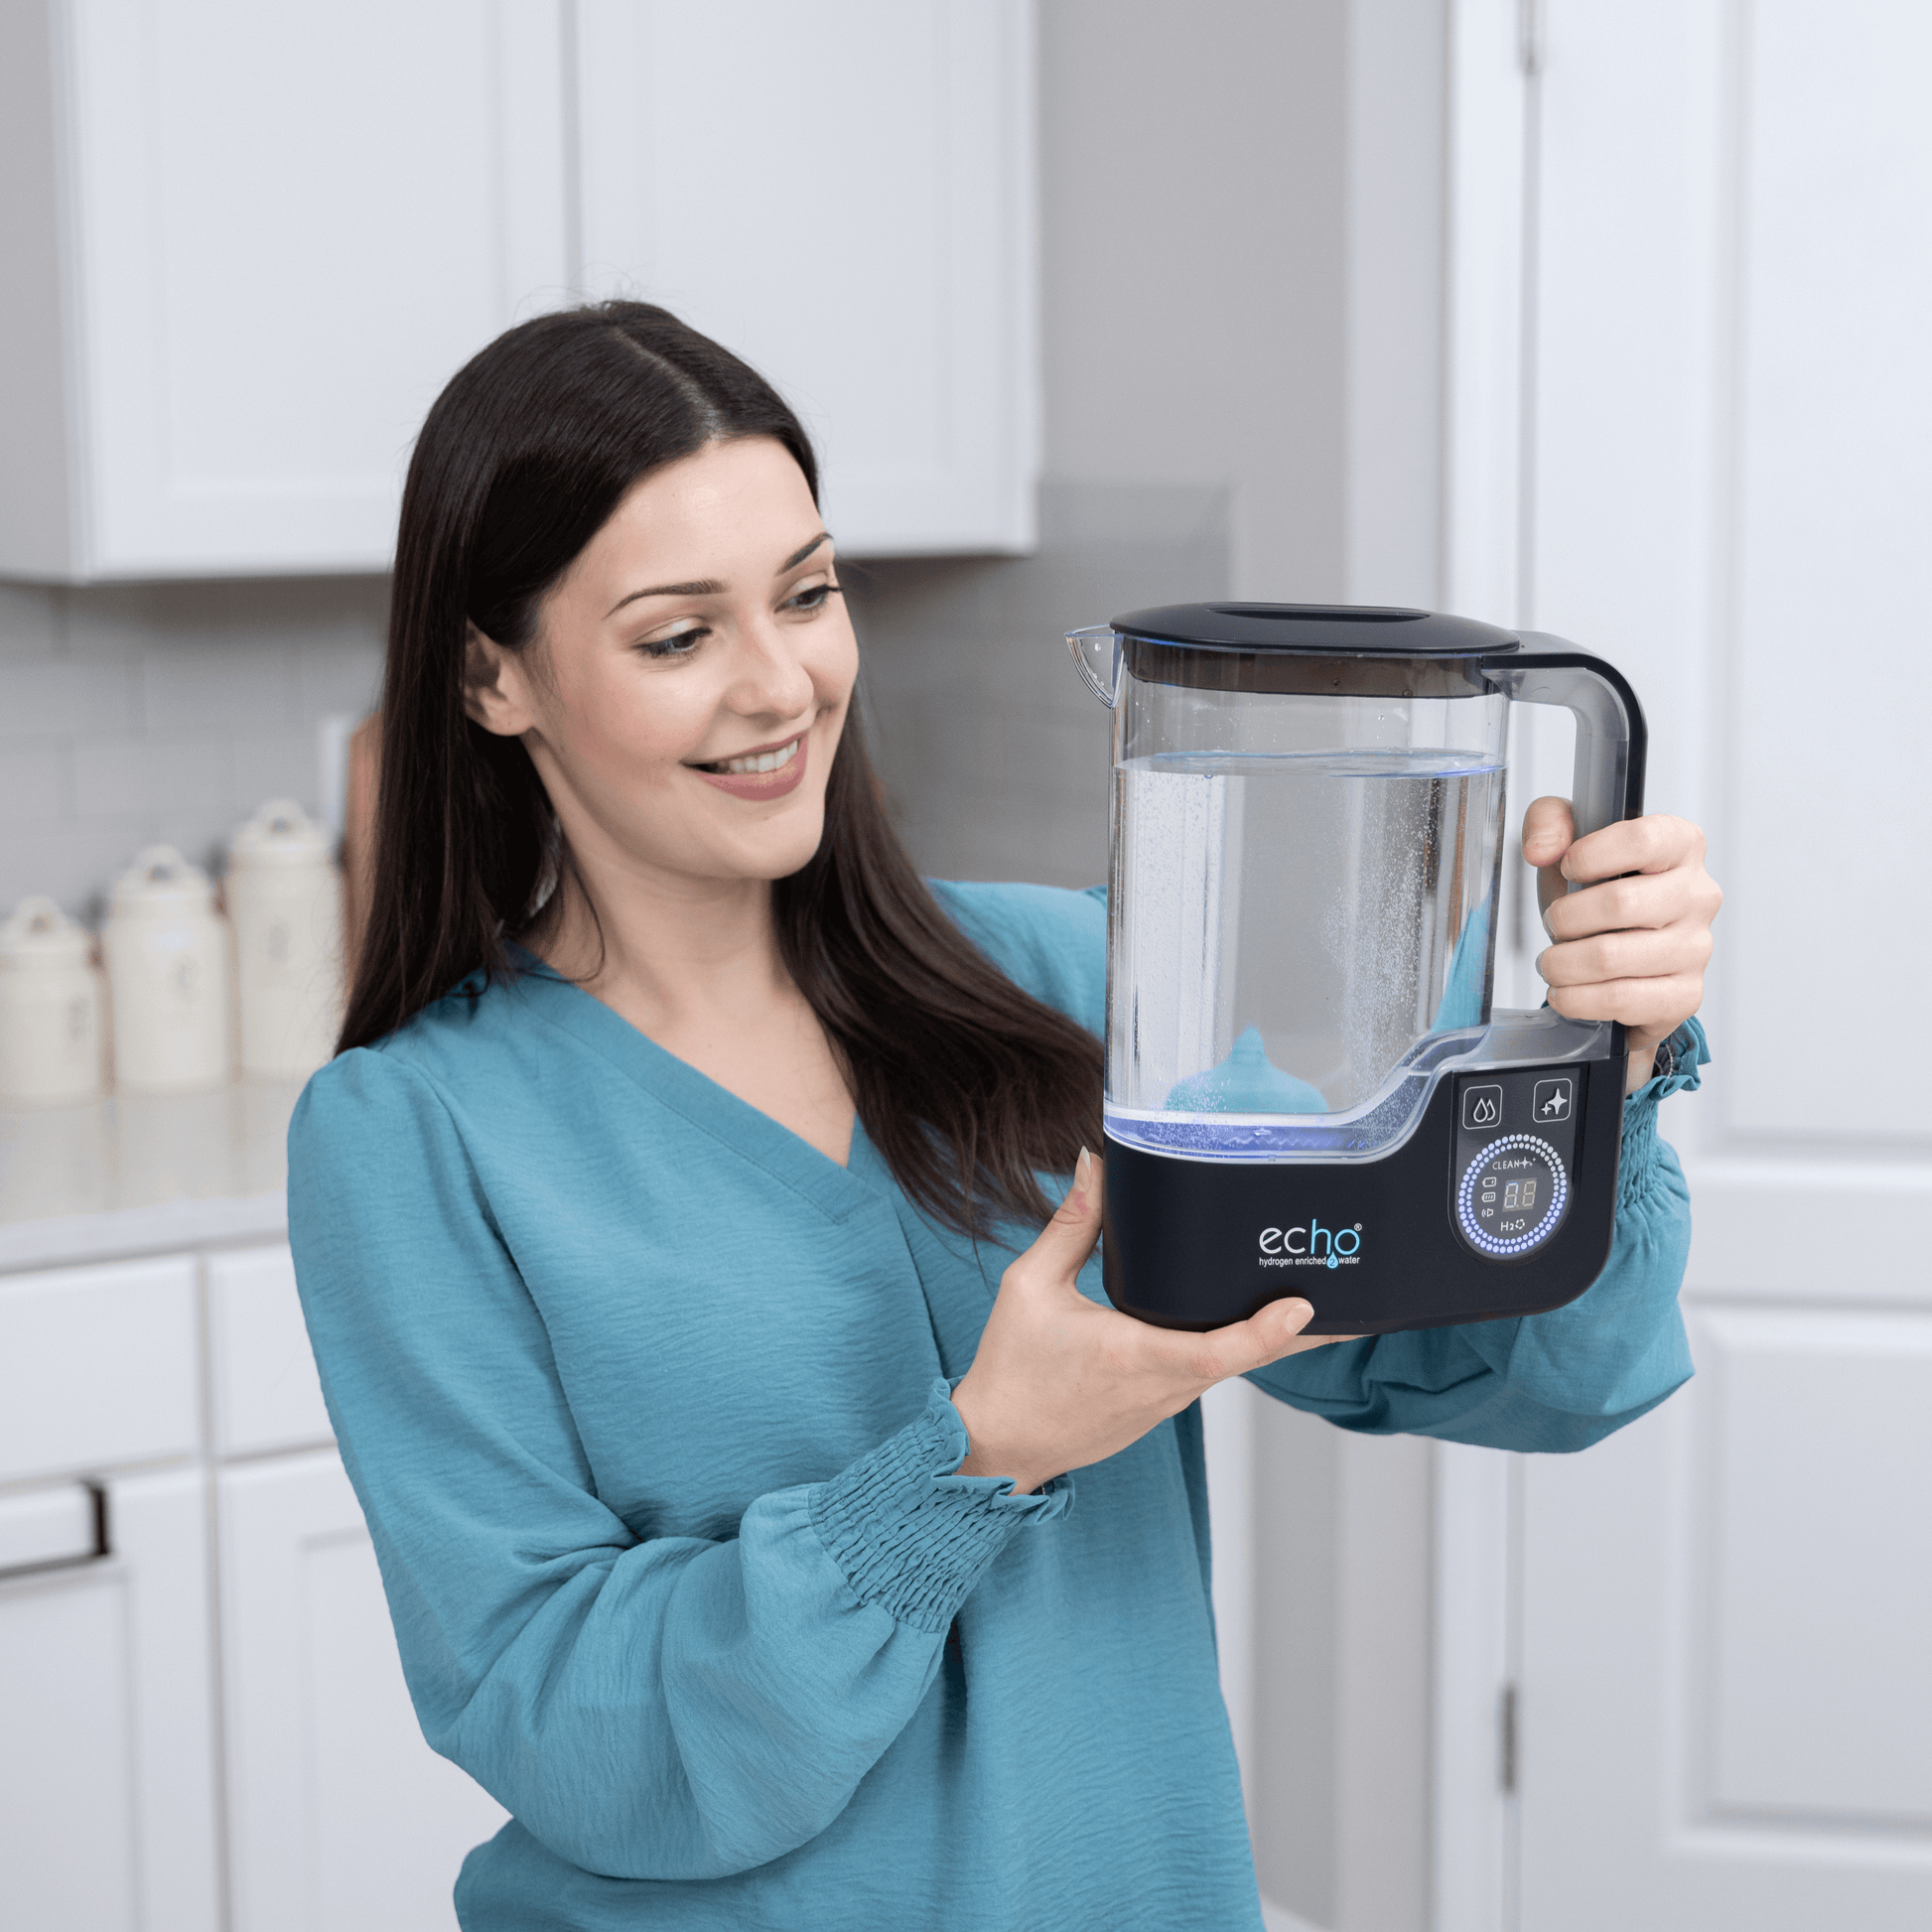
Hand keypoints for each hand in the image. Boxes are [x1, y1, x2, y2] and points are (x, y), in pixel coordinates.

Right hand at [950, 1151, 1347, 1493]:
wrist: (997, 1444)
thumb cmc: (1011, 1368)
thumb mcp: (1030, 1286)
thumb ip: (1071, 1224)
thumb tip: (1095, 1164)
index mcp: (1134, 1355)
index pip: (1218, 1350)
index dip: (1266, 1330)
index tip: (1303, 1306)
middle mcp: (1162, 1385)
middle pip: (1248, 1357)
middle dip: (1303, 1330)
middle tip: (1350, 1296)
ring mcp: (1165, 1403)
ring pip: (1234, 1367)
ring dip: (1275, 1339)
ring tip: (1317, 1299)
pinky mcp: (1160, 1409)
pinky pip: (1211, 1375)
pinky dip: (1241, 1349)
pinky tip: (1257, 1324)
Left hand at [1523, 798, 1721, 1093]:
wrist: (1611, 954)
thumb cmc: (1596, 891)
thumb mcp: (1567, 843)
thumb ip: (1548, 821)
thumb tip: (1541, 849)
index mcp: (1680, 845)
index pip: (1643, 839)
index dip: (1591, 854)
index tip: (1567, 868)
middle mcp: (1699, 895)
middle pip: (1619, 904)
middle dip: (1564, 918)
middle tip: (1553, 925)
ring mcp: (1697, 948)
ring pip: (1611, 958)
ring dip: (1562, 963)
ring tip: (1553, 962)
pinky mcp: (1685, 994)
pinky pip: (1621, 1000)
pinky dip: (1577, 999)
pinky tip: (1566, 991)